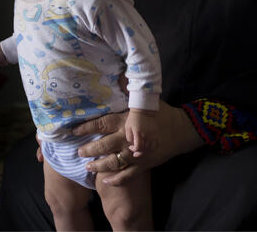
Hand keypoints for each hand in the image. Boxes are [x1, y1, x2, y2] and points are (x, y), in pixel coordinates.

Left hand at [72, 101, 203, 185]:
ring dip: (99, 165)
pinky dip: (116, 180)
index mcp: (127, 121)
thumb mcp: (146, 100)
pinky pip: (127, 176)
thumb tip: (118, 75)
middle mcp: (128, 139)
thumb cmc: (162, 113)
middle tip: (78, 152)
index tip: (74, 131)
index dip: (87, 127)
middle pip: (104, 146)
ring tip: (88, 167)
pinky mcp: (143, 165)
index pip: (102, 124)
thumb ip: (129, 90)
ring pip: (113, 163)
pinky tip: (105, 182)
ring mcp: (136, 154)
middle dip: (89, 149)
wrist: (182, 130)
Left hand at [126, 108, 157, 156]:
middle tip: (136, 151)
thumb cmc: (134, 118)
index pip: (138, 147)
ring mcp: (153, 134)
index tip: (131, 147)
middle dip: (139, 151)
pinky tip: (148, 145)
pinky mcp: (157, 133)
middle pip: (145, 149)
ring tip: (142, 148)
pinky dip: (152, 147)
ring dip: (146, 150)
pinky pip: (156, 144)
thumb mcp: (128, 127)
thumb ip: (129, 137)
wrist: (144, 110)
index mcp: (138, 133)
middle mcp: (147, 135)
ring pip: (151, 148)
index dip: (134, 150)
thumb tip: (133, 145)